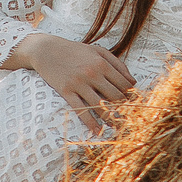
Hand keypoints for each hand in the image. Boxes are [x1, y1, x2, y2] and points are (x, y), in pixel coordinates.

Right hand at [11, 32, 134, 133]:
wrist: (46, 49)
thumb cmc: (75, 50)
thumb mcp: (98, 51)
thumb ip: (117, 64)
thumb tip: (133, 82)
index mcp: (102, 64)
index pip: (123, 84)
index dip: (132, 96)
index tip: (136, 105)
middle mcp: (92, 74)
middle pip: (114, 97)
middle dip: (124, 109)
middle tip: (130, 119)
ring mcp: (78, 83)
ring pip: (99, 106)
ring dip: (110, 119)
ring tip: (118, 128)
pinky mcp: (66, 91)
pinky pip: (80, 110)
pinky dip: (90, 123)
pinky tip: (97, 131)